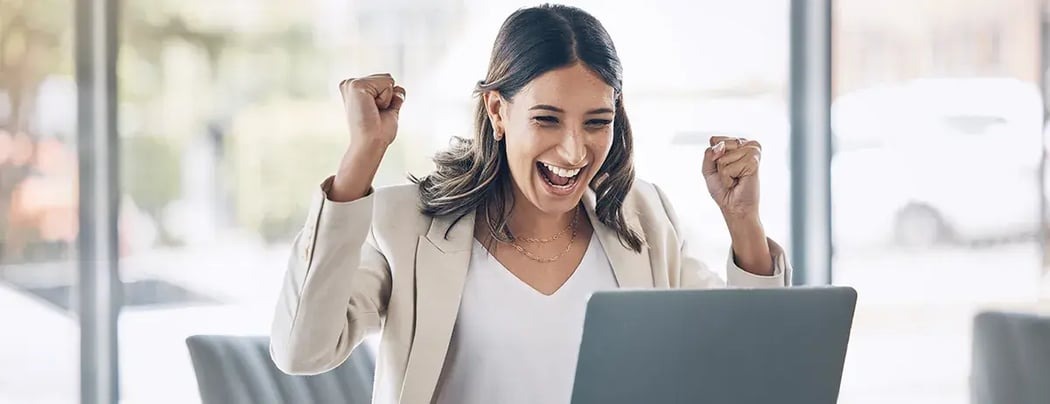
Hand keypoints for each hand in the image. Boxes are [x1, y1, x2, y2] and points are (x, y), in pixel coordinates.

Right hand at [340, 73, 405, 150]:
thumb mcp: (389, 111)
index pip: (385, 82)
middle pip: (387, 78)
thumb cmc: (378, 133)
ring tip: (373, 111)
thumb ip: (394, 98)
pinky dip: (386, 99)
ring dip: (387, 99)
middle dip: (388, 97)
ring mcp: (352, 83)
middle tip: (375, 113)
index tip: (375, 113)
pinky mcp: (356, 85)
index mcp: (355, 89)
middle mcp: (350, 84)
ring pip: (388, 79)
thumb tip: (400, 88)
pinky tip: (372, 108)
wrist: (370, 143)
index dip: (388, 99)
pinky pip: (387, 83)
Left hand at [702, 136, 771, 274]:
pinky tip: (738, 181)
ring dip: (724, 172)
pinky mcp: (754, 162)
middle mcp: (747, 145)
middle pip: (719, 145)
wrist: (734, 206)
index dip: (713, 156)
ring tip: (735, 179)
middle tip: (730, 175)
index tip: (722, 168)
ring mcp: (752, 152)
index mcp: (738, 144)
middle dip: (718, 164)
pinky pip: (727, 168)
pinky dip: (727, 178)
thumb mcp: (708, 169)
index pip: (715, 139)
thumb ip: (709, 153)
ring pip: (723, 157)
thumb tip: (721, 146)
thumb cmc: (724, 189)